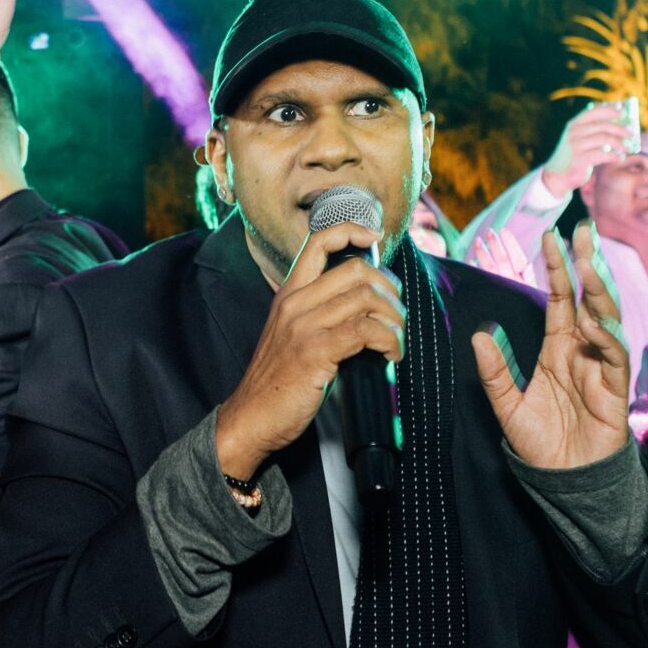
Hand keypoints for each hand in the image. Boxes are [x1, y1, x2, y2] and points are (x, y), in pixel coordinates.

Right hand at [216, 223, 406, 481]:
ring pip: (366, 298)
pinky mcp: (315, 352)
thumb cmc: (277, 381)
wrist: (251, 417)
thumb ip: (318, 313)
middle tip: (396, 314)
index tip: (375, 237)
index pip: (318, 241)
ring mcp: (304, 326)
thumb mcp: (290, 334)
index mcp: (288, 294)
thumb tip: (365, 304)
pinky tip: (391, 355)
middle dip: (389, 289)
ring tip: (396, 339)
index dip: (351, 230)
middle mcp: (295, 303)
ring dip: (394, 318)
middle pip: (356, 269)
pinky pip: (366, 331)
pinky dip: (390, 341)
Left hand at [472, 222, 631, 469]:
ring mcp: (600, 367)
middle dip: (587, 264)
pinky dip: (606, 337)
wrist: (563, 481)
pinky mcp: (614, 390)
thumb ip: (494, 373)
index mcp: (557, 348)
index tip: (551, 238)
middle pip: (588, 299)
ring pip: (606, 320)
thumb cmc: (540, 444)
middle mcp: (582, 351)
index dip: (557, 269)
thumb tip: (479, 334)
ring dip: (599, 292)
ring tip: (589, 265)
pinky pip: (614, 357)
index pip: (560, 299)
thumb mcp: (506, 405)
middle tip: (584, 231)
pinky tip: (592, 320)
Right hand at [542, 102, 637, 193]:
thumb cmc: (574, 156)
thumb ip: (593, 130)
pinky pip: (602, 155)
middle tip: (631, 134)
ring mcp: (575, 146)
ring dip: (619, 143)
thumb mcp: (579, 138)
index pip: (594, 111)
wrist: (557, 176)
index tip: (623, 113)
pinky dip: (614, 156)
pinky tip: (619, 158)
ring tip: (627, 148)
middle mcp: (574, 132)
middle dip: (620, 129)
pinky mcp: (579, 160)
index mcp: (574, 124)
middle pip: (603, 125)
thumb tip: (619, 122)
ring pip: (604, 138)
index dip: (610, 110)